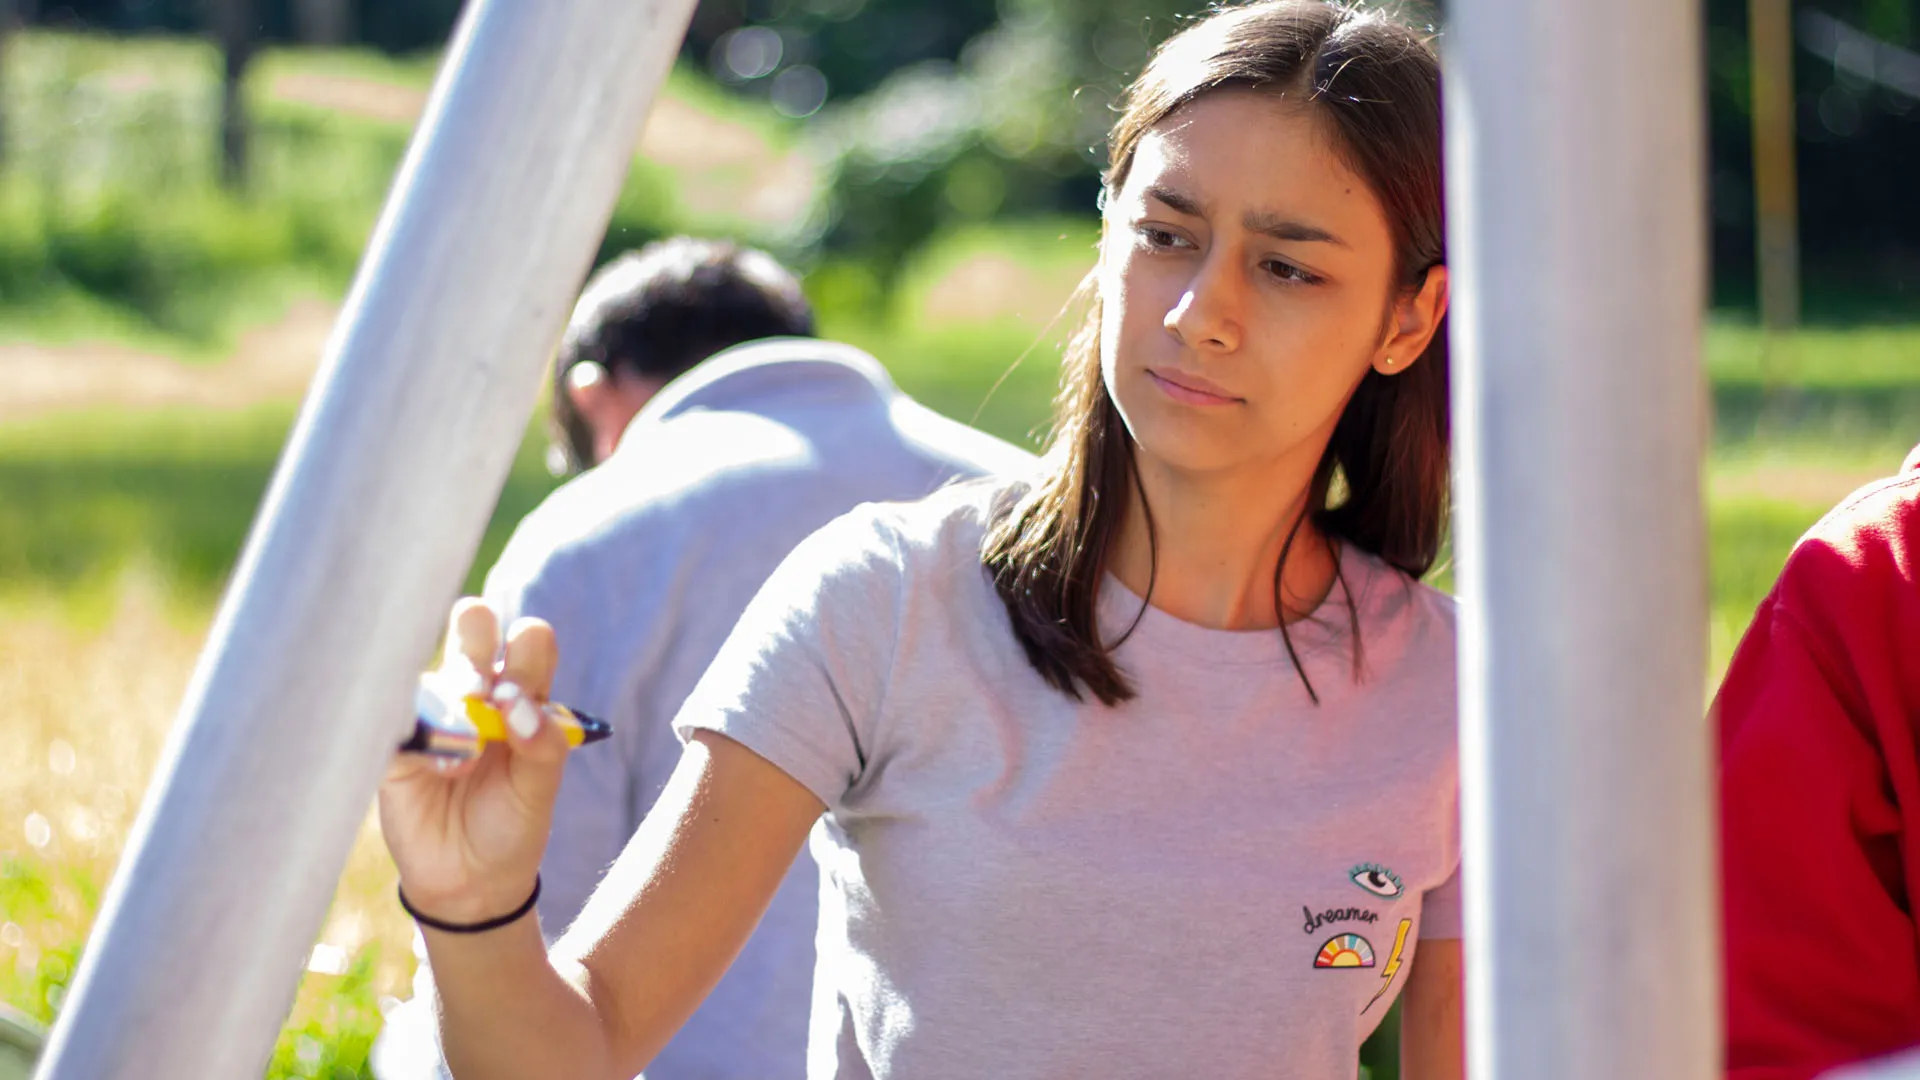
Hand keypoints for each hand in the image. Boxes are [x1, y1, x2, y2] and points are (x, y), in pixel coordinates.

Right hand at [379, 598, 571, 924]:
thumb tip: (515, 704)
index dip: (527, 650)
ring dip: (449, 702)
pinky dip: (417, 738)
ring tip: (467, 757)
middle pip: (473, 626)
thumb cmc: (513, 823)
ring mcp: (432, 712)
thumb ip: (542, 743)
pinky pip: (393, 718)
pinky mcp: (395, 743)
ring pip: (431, 672)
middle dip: (474, 625)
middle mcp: (475, 691)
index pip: (529, 640)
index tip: (522, 691)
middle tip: (479, 664)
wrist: (469, 880)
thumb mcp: (540, 789)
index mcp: (521, 693)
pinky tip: (438, 769)